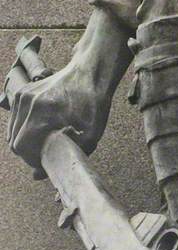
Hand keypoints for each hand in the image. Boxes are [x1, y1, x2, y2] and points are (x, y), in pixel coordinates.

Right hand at [6, 8, 130, 169]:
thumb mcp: (89, 136)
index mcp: (42, 114)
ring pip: (13, 130)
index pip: (21, 147)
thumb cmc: (93, 105)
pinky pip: (16, 118)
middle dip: (29, 152)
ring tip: (46, 140)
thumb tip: (36, 176)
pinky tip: (41, 127)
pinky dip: (24, 126)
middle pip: (15, 140)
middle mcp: (28, 103)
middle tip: (47, 152)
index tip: (46, 161)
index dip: (32, 160)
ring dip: (25, 139)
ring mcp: (23, 95)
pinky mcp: (23, 91)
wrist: (90, 73)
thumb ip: (64, 157)